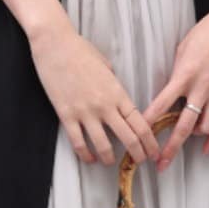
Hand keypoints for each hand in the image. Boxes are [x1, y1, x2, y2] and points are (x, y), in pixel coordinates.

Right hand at [28, 20, 162, 167]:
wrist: (55, 45)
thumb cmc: (80, 50)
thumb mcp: (106, 66)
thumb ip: (114, 85)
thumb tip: (116, 96)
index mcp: (118, 93)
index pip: (140, 123)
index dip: (150, 141)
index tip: (153, 151)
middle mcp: (105, 106)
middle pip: (129, 138)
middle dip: (138, 154)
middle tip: (140, 162)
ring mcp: (85, 112)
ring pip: (104, 145)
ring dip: (110, 158)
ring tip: (111, 162)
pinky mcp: (66, 115)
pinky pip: (78, 142)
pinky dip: (85, 155)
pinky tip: (89, 158)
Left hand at [141, 0, 208, 172]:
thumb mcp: (183, 48)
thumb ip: (177, 72)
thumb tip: (171, 88)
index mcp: (185, 74)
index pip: (162, 104)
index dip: (149, 122)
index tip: (139, 134)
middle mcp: (202, 87)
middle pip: (183, 125)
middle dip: (170, 147)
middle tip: (159, 163)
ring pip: (205, 127)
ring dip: (192, 139)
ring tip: (181, 145)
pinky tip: (207, 147)